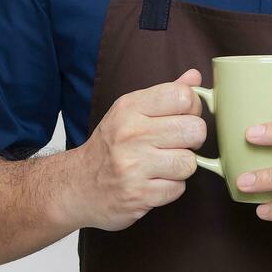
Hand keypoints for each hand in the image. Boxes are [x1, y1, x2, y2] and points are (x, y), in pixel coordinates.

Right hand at [65, 68, 205, 230]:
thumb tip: (195, 76)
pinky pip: (178, 188)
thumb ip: (164, 95)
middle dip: (192, 140)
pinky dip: (170, 188)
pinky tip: (153, 182)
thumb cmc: (110, 146)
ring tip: (162, 165)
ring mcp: (134, 166)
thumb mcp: (130, 112)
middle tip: (176, 145)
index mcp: (130, 108)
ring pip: (190, 163)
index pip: (183, 96)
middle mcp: (131, 134)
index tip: (182, 118)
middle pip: (194, 130)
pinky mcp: (139, 195)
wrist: (77, 186)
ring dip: (181, 167)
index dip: (193, 109)